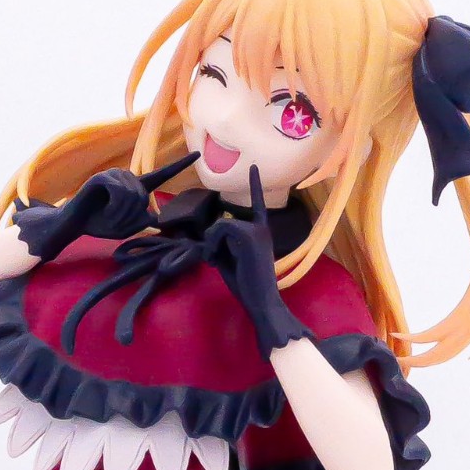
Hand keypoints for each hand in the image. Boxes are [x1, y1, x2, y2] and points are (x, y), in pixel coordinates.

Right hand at [13, 151, 199, 261]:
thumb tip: (156, 218)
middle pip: (143, 196)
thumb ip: (142, 223)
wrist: (75, 224)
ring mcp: (115, 175)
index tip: (198, 154)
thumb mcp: (126, 229)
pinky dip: (115, 207)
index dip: (179, 166)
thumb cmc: (100, 224)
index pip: (161, 175)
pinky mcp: (102, 177)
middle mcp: (128, 178)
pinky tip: (105, 210)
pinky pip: (119, 191)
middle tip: (116, 222)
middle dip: (131, 215)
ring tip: (109, 216)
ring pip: (133, 194)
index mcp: (136, 188)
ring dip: (122, 213)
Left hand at [202, 166, 308, 357]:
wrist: (262, 301)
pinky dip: (212, 244)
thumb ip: (222, 245)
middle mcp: (261, 227)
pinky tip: (214, 259)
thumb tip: (208, 237)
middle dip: (211, 241)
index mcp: (260, 233)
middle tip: (212, 260)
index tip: (254, 168)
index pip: (258, 205)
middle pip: (223, 223)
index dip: (255, 186)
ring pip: (219, 225)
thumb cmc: (247, 286)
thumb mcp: (230, 261)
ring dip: (210, 244)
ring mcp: (256, 229)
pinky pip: (220, 228)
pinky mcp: (249, 234)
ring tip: (214, 262)